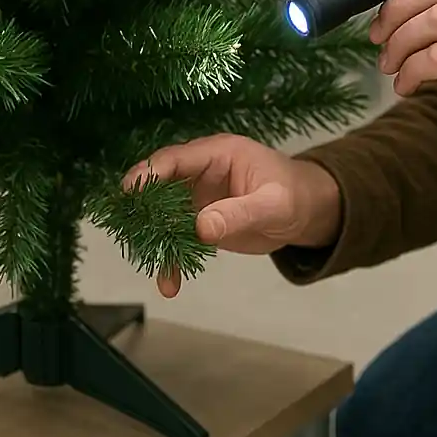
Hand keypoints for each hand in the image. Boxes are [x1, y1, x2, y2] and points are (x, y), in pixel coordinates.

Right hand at [122, 134, 340, 297]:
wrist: (308, 212)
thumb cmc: (294, 196)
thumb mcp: (272, 205)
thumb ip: (238, 213)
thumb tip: (201, 228)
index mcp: (218, 153)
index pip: (175, 158)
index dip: (149, 173)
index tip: (129, 193)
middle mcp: (202, 171)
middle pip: (161, 186)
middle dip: (143, 210)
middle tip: (129, 234)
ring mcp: (199, 197)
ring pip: (164, 216)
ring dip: (156, 241)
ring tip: (155, 268)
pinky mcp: (201, 221)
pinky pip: (178, 238)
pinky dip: (172, 259)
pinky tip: (170, 283)